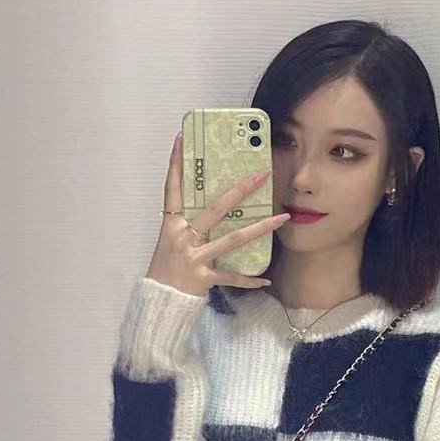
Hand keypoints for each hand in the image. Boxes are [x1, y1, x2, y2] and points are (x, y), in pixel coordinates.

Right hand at [147, 130, 290, 296]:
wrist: (158, 301)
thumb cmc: (165, 269)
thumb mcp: (170, 241)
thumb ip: (187, 224)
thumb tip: (210, 206)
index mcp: (171, 224)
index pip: (172, 188)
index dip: (175, 163)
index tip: (181, 139)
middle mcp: (183, 236)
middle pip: (215, 208)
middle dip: (240, 190)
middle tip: (261, 175)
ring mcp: (194, 256)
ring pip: (232, 239)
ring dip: (260, 228)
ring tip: (281, 218)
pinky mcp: (204, 277)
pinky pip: (231, 277)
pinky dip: (249, 280)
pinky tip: (266, 280)